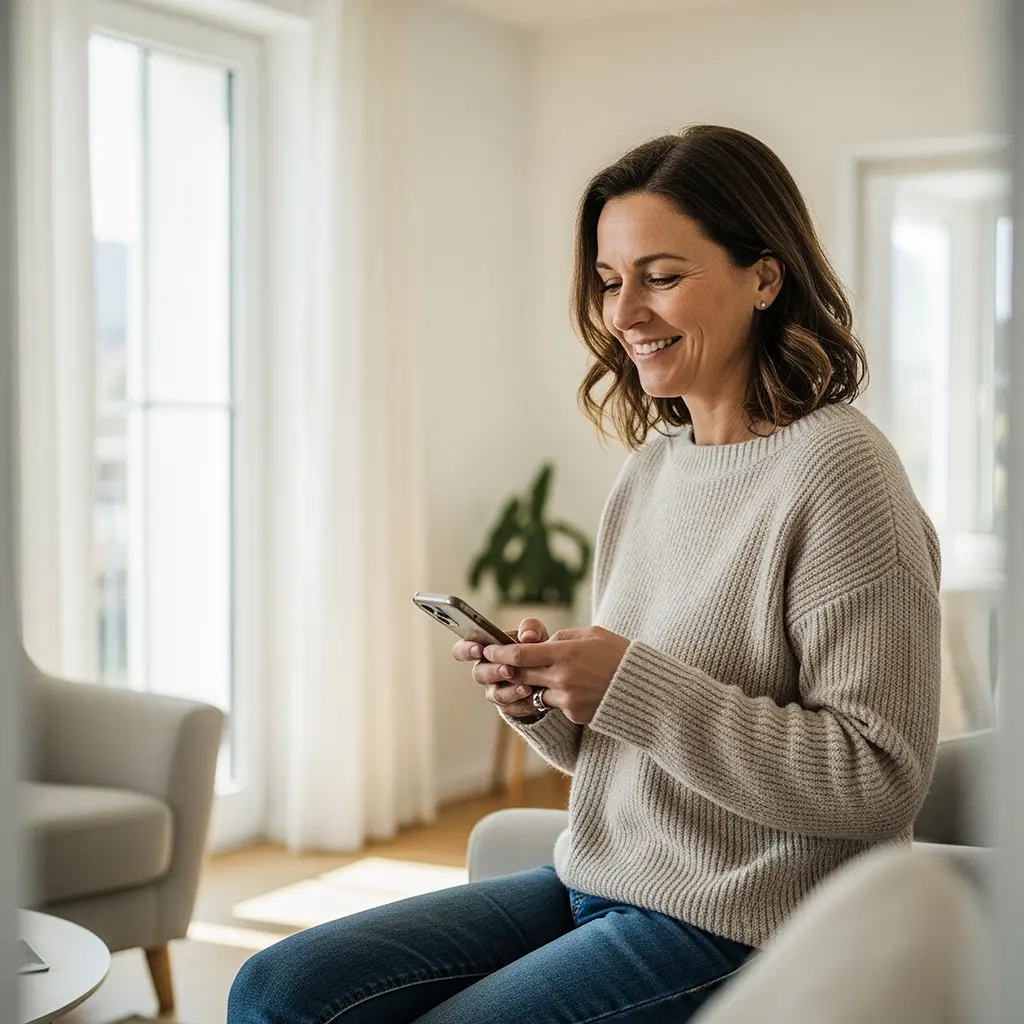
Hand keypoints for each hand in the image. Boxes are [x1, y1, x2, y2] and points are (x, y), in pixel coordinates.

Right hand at [451, 616, 550, 717]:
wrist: (550, 671)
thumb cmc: (535, 648)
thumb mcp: (535, 633)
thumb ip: (530, 628)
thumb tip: (527, 636)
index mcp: (485, 650)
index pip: (462, 650)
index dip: (466, 650)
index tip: (479, 649)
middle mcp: (486, 671)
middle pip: (478, 674)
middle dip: (493, 671)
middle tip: (508, 669)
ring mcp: (495, 689)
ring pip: (493, 694)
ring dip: (508, 691)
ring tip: (525, 686)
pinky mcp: (508, 706)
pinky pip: (509, 708)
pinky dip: (521, 703)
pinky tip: (532, 696)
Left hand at [482, 626, 629, 724]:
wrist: (645, 689)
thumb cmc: (620, 654)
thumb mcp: (592, 635)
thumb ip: (563, 638)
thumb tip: (541, 643)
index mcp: (565, 653)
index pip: (520, 654)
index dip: (499, 653)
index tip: (488, 650)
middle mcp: (562, 678)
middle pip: (520, 675)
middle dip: (507, 669)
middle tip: (498, 663)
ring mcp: (567, 699)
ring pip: (536, 691)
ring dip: (536, 683)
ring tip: (548, 675)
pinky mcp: (574, 714)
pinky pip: (556, 704)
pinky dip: (558, 696)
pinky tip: (578, 688)